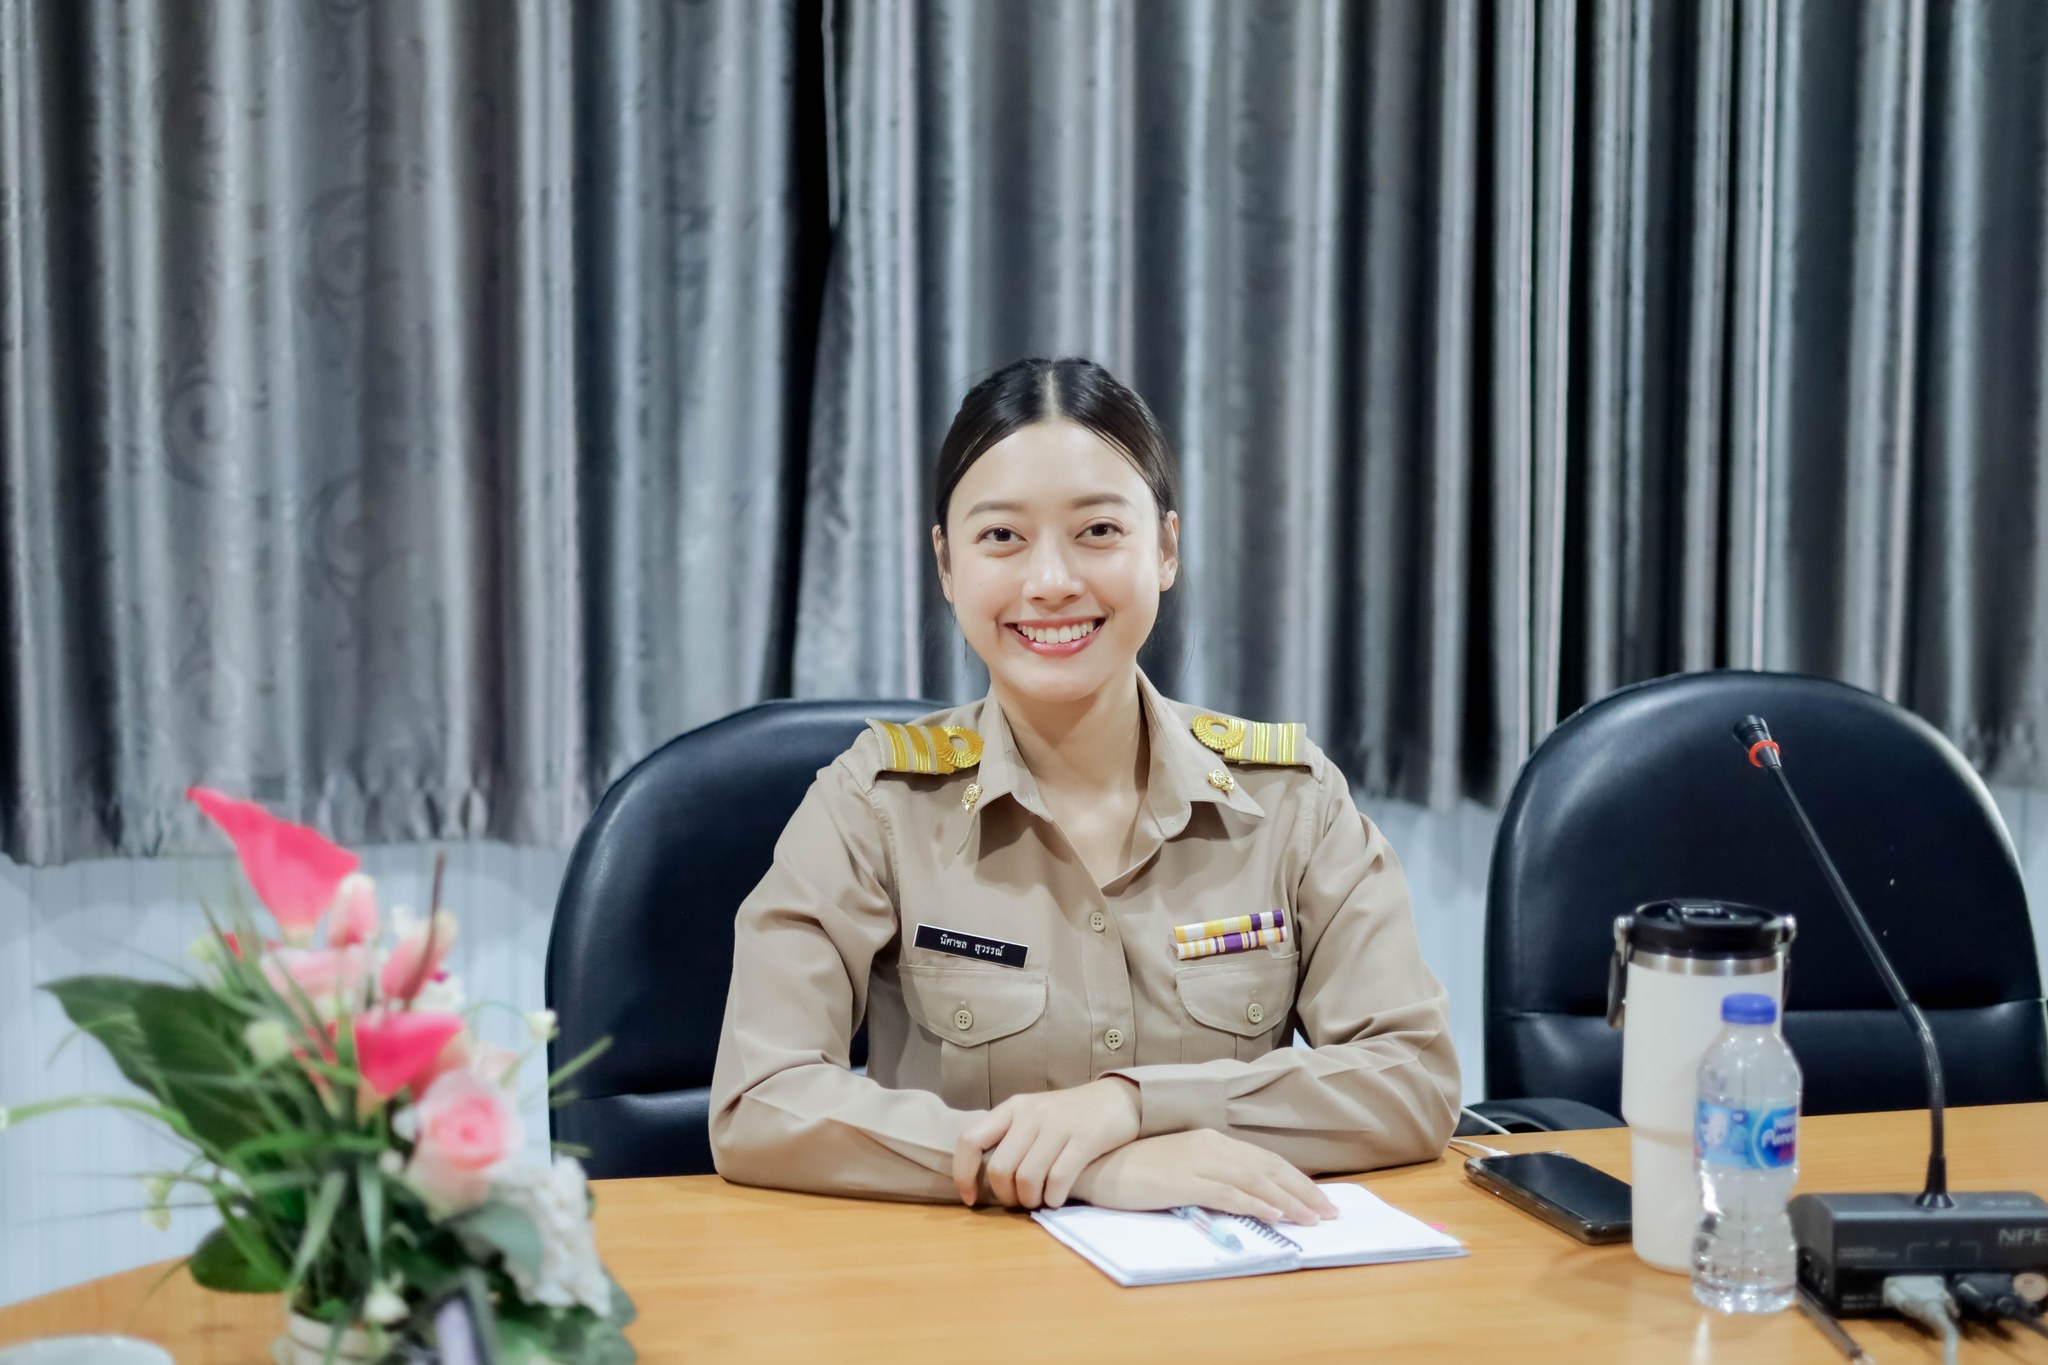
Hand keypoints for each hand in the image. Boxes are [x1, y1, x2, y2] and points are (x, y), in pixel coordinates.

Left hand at [953, 1077, 1141, 1208]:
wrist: (1117, 1099)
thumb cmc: (1070, 1115)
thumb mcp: (1034, 1115)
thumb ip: (1009, 1137)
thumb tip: (980, 1175)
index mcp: (1012, 1107)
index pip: (970, 1140)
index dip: (964, 1174)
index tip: (971, 1198)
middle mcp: (1031, 1113)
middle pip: (1000, 1168)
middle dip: (1006, 1196)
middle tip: (1019, 1202)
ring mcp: (1058, 1124)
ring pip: (1027, 1178)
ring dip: (1031, 1201)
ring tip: (1040, 1201)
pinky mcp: (1085, 1137)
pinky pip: (1059, 1179)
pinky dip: (1054, 1198)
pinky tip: (1058, 1198)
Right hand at [1069, 1129, 1340, 1224]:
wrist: (1098, 1164)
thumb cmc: (1135, 1168)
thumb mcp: (1180, 1165)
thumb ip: (1210, 1174)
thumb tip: (1242, 1194)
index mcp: (1211, 1140)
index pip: (1263, 1159)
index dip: (1294, 1179)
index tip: (1317, 1198)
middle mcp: (1211, 1146)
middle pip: (1268, 1168)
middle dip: (1302, 1190)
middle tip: (1329, 1211)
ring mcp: (1199, 1162)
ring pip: (1255, 1181)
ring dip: (1288, 1200)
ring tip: (1312, 1218)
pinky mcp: (1185, 1180)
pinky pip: (1229, 1193)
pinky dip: (1256, 1204)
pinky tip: (1275, 1215)